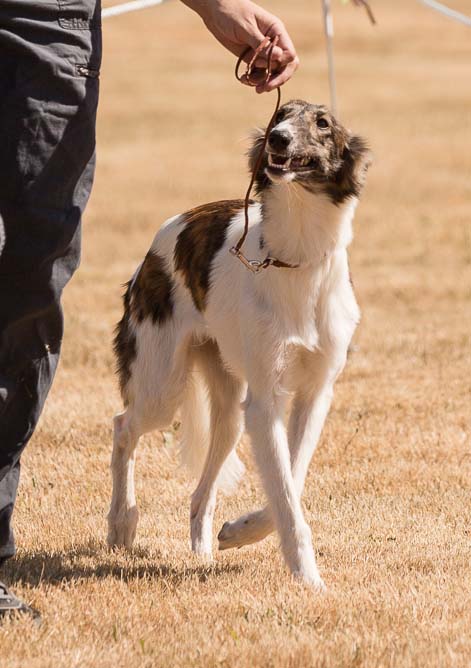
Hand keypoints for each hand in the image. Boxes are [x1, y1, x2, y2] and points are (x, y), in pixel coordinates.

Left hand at [182, 0, 298, 92]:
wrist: (215, 11)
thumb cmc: (232, 12)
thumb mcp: (246, 28)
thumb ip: (261, 44)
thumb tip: (280, 57)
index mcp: (276, 31)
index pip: (289, 54)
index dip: (282, 65)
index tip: (264, 65)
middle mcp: (273, 43)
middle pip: (285, 67)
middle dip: (276, 79)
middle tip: (263, 88)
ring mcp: (263, 52)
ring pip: (271, 73)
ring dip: (262, 81)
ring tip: (248, 82)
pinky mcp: (252, 58)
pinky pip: (258, 74)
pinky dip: (253, 79)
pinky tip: (243, 79)